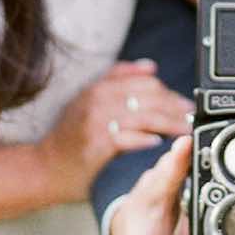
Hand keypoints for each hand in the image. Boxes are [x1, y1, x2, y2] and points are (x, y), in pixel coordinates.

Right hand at [38, 60, 192, 201]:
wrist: (42, 167)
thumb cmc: (68, 138)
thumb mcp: (88, 101)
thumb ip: (117, 80)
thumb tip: (150, 66)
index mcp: (99, 87)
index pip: (145, 82)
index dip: (169, 92)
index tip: (186, 104)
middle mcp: (97, 100)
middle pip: (148, 96)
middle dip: (175, 107)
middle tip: (192, 117)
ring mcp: (95, 121)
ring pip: (143, 115)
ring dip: (169, 123)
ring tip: (184, 130)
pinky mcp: (95, 144)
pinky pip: (126, 137)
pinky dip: (144, 138)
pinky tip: (158, 142)